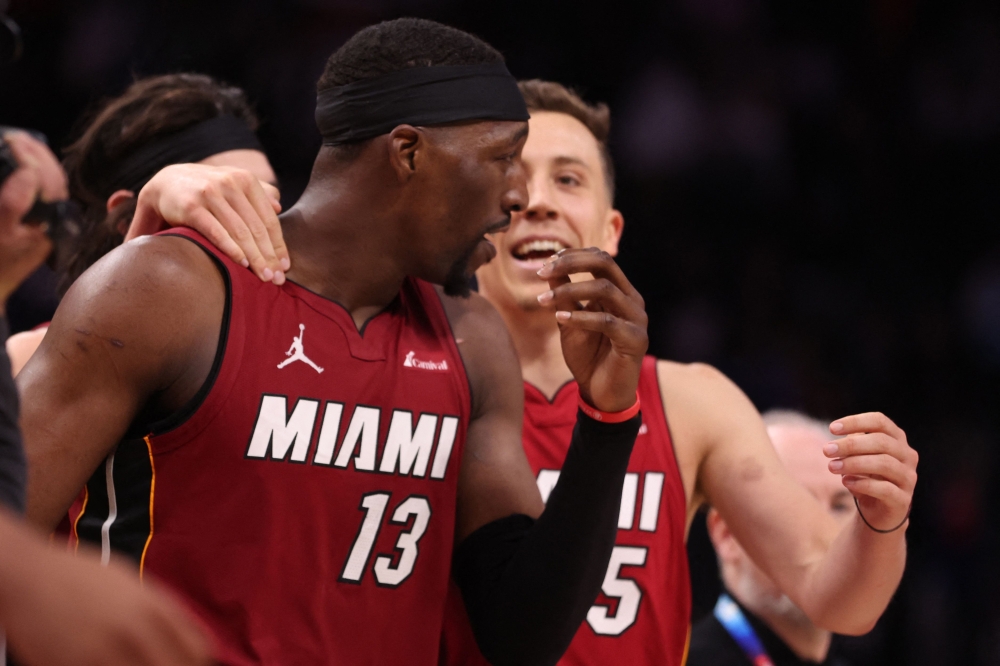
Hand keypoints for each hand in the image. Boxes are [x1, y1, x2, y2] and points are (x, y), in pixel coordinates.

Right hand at [0, 131, 64, 306]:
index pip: (50, 183)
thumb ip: (12, 203)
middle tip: (16, 136)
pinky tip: (19, 164)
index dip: (32, 157)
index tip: (14, 139)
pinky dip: (30, 176)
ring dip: (34, 161)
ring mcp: (44, 223)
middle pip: (53, 180)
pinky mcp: (35, 223)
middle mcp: (52, 224)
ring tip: (17, 143)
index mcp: (47, 226)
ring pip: (48, 185)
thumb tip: (30, 174)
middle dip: (36, 154)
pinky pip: (38, 194)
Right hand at [0, 523, 210, 664]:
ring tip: (129, 663)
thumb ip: (166, 611)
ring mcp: (106, 653)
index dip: (197, 664)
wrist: (27, 577)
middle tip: (156, 665)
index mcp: (155, 609)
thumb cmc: (80, 579)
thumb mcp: (133, 584)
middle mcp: (137, 631)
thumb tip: (199, 640)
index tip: (185, 664)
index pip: (198, 651)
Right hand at [130, 163, 287, 283]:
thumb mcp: (232, 185)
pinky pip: (216, 231)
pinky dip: (231, 248)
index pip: (268, 219)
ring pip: (240, 232)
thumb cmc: (206, 190)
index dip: (279, 244)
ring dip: (254, 258)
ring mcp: (211, 194)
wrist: (165, 183)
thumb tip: (279, 207)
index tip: (285, 266)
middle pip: (256, 228)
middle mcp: (230, 184)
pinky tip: (241, 263)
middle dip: (269, 256)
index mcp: (245, 179)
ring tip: (263, 276)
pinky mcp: (191, 206)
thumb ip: (257, 193)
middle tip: (277, 279)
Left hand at [536, 248, 647, 412]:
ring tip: (544, 300)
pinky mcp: (635, 340)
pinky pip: (606, 321)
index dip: (573, 256)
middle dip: (572, 262)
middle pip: (606, 264)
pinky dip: (581, 318)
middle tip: (544, 270)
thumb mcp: (569, 322)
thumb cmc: (588, 357)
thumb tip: (550, 268)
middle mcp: (633, 301)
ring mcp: (637, 319)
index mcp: (621, 292)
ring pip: (604, 290)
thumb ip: (564, 296)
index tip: (546, 262)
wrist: (601, 394)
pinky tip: (559, 319)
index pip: (601, 259)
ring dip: (570, 291)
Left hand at [824, 412, 917, 531]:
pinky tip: (845, 482)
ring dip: (854, 463)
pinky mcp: (903, 499)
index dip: (856, 422)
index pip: (880, 422)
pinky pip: (885, 488)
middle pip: (881, 442)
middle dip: (851, 445)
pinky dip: (863, 483)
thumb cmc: (866, 477)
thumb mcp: (857, 456)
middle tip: (826, 451)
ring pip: (884, 464)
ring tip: (832, 467)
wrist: (877, 513)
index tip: (832, 428)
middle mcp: (907, 456)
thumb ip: (852, 443)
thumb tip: (838, 434)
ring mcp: (908, 478)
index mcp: (897, 439)